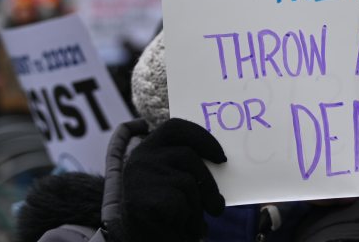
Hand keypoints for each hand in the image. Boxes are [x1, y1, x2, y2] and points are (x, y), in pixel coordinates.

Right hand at [113, 119, 226, 241]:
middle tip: (218, 205)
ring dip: (198, 204)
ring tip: (194, 219)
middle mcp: (141, 156)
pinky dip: (186, 216)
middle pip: (188, 155)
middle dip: (208, 181)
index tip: (221, 157)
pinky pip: (179, 202)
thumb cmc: (162, 202)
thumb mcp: (173, 176)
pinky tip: (179, 222)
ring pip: (187, 181)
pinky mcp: (140, 197)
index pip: (175, 126)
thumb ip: (190, 164)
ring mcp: (140, 175)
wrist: (136, 235)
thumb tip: (221, 160)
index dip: (201, 137)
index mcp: (149, 145)